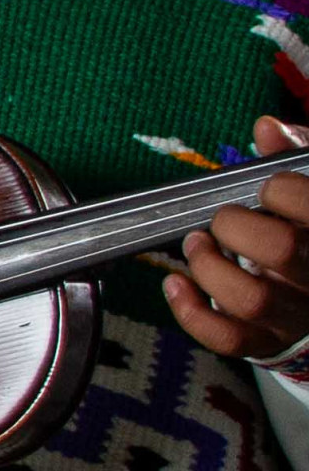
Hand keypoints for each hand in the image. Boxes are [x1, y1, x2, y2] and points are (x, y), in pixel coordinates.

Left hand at [164, 117, 308, 361]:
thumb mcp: (308, 190)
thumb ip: (293, 156)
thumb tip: (265, 127)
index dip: (281, 190)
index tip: (265, 187)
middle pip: (280, 248)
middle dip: (235, 224)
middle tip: (222, 218)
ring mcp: (298, 315)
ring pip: (251, 298)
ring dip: (208, 266)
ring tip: (196, 244)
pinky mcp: (270, 343)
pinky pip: (229, 339)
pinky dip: (191, 312)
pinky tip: (175, 284)